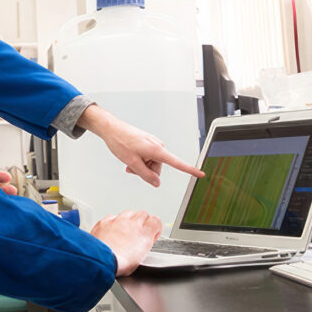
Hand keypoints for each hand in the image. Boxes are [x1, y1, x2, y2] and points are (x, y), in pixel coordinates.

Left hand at [77, 105, 203, 186]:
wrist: (110, 128)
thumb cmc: (120, 141)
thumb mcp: (132, 162)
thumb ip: (146, 175)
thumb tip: (157, 183)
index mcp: (156, 150)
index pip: (176, 163)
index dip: (189, 170)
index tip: (201, 174)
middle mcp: (157, 146)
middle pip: (157, 168)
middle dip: (145, 170)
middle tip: (131, 166)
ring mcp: (152, 144)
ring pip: (151, 164)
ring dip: (140, 165)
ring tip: (128, 160)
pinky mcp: (147, 143)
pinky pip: (147, 157)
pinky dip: (139, 160)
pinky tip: (130, 156)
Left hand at [91, 210, 161, 275]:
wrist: (102, 260)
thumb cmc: (120, 263)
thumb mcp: (140, 258)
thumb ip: (144, 245)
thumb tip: (143, 244)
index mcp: (144, 234)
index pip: (156, 221)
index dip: (155, 227)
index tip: (152, 233)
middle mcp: (132, 224)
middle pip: (143, 214)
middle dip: (142, 222)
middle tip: (138, 233)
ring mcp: (118, 221)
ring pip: (128, 213)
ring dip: (128, 220)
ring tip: (125, 231)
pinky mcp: (105, 221)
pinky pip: (112, 217)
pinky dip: (114, 222)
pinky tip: (112, 231)